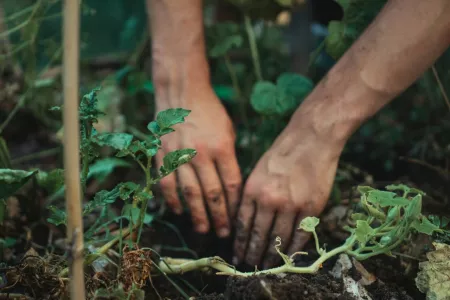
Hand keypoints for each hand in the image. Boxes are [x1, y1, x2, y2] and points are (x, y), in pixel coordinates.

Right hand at [155, 87, 241, 237]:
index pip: (231, 184)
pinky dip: (173, 200)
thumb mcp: (228, 131)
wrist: (182, 93)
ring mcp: (180, 155)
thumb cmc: (210, 112)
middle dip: (219, 217)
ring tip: (203, 230)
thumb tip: (231, 187)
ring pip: (190, 193)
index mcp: (222, 147)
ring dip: (197, 215)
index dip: (234, 205)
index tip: (237, 219)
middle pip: (212, 194)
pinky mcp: (163, 155)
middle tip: (223, 234)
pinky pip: (167, 183)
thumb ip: (229, 158)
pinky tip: (179, 212)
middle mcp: (201, 154)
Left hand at [232, 118, 342, 267]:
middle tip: (250, 266)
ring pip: (278, 240)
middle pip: (258, 236)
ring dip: (271, 256)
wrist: (311, 138)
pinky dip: (293, 249)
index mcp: (252, 190)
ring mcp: (291, 205)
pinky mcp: (311, 208)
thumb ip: (251, 196)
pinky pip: (300, 235)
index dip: (240, 244)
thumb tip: (245, 222)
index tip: (237, 255)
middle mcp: (269, 200)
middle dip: (252, 254)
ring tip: (266, 266)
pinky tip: (288, 257)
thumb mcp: (257, 171)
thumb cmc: (282, 153)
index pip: (243, 225)